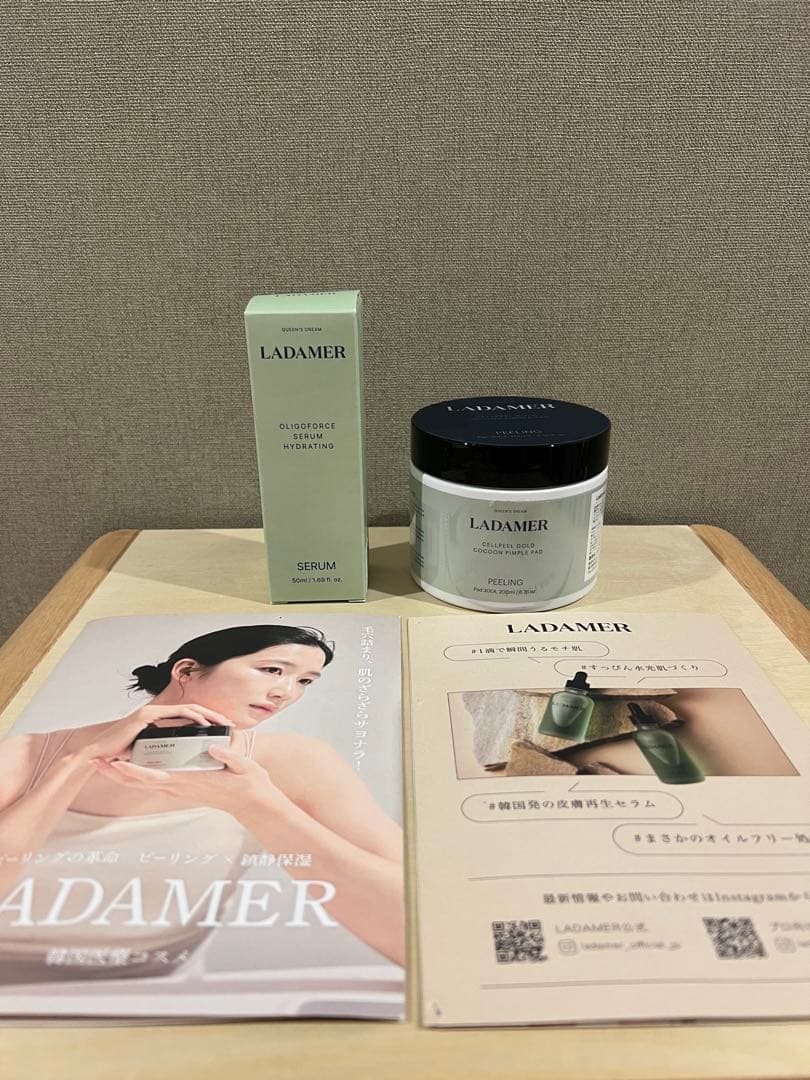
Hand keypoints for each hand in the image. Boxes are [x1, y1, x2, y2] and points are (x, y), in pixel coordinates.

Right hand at [73, 703, 229, 762]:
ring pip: (188, 709)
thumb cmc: (118, 755)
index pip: (187, 718)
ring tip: (223, 721)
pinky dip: (192, 716)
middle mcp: (155, 714)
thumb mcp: (146, 752)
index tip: (223, 728)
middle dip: (212, 716)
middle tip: (230, 723)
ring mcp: (151, 713)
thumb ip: (162, 752)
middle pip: (192, 711)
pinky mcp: (147, 716)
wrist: (96, 754)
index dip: (206, 721)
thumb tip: (180, 760)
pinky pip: (176, 713)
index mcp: (157, 722)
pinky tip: (205, 722)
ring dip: (207, 714)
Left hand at [94, 744, 281, 817]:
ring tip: (108, 764)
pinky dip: (140, 776)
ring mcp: (180, 789)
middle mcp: (180, 787)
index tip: (117, 763)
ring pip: (146, 784)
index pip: (156, 776)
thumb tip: (212, 747)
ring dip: (125, 776)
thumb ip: (230, 756)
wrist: (251, 803)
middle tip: (99, 762)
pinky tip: (132, 768)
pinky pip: (156, 783)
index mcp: (190, 781)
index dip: (134, 771)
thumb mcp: (245, 766)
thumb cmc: (249, 783)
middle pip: (142, 783)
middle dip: (119, 774)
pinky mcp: (183, 788)